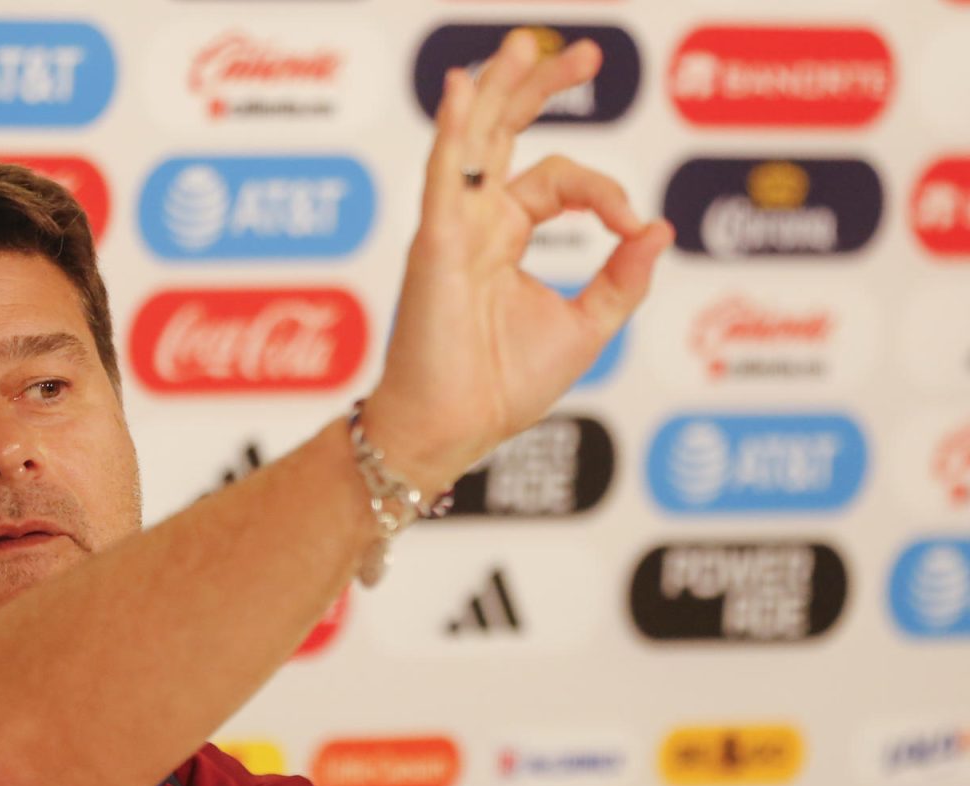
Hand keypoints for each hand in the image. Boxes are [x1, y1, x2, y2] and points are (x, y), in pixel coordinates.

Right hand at [363, 29, 673, 493]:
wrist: (455, 430)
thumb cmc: (502, 388)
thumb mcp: (587, 327)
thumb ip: (622, 277)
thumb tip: (659, 226)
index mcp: (506, 239)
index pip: (560, 181)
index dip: (607, 192)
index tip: (633, 227)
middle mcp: (476, 224)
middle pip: (506, 133)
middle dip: (541, 88)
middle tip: (586, 54)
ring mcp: (453, 230)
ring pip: (473, 140)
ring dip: (496, 89)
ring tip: (524, 44)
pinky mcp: (435, 245)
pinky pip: (443, 176)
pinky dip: (451, 131)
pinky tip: (460, 89)